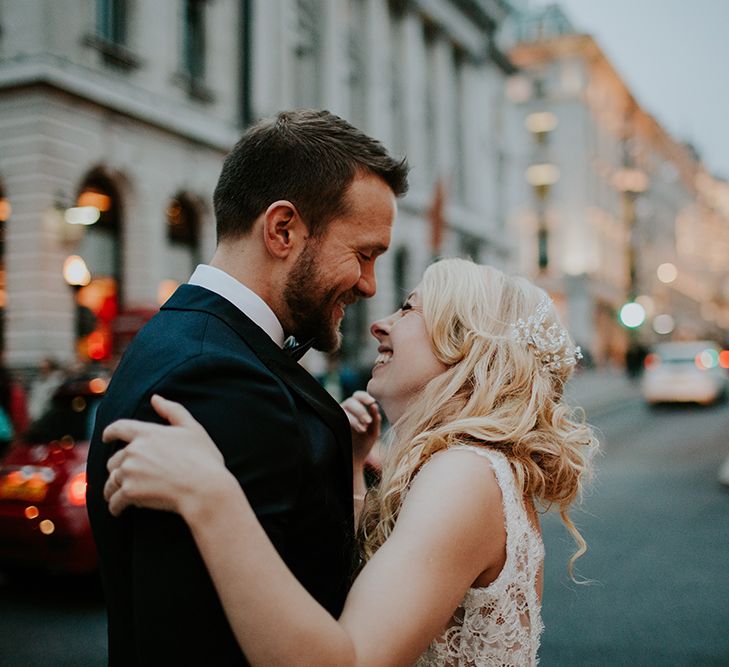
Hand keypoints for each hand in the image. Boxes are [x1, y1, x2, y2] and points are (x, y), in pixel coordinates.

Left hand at [102, 395, 227, 517]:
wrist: (204, 489)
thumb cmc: (203, 459)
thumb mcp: (193, 429)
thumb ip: (173, 410)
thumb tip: (156, 398)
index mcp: (147, 433)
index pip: (119, 428)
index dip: (110, 432)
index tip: (105, 437)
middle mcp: (133, 451)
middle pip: (114, 459)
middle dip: (118, 467)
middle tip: (126, 476)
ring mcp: (129, 472)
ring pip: (111, 481)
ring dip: (113, 488)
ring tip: (117, 496)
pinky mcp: (129, 493)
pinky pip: (114, 501)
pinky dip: (115, 506)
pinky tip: (118, 510)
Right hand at [341, 390, 380, 467]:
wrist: (353, 461)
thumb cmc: (364, 444)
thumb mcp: (373, 432)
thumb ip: (375, 420)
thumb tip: (374, 406)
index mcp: (356, 408)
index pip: (358, 396)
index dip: (364, 396)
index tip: (372, 402)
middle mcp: (346, 410)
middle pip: (351, 401)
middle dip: (360, 410)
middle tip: (368, 421)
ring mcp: (337, 416)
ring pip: (344, 408)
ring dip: (355, 416)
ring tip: (363, 429)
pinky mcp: (332, 424)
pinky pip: (338, 417)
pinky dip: (349, 420)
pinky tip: (358, 429)